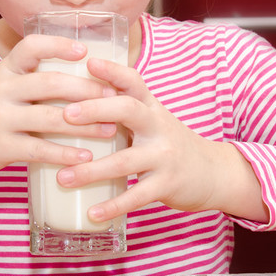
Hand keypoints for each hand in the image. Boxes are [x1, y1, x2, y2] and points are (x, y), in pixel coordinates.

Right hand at [0, 35, 117, 214]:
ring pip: (50, 117)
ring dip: (86, 123)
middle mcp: (1, 91)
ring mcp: (0, 119)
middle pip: (49, 83)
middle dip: (86, 89)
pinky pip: (39, 149)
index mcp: (3, 72)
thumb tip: (77, 81)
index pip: (30, 47)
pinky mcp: (0, 147)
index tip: (84, 51)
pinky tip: (85, 158)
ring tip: (111, 129)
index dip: (58, 45)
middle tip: (113, 95)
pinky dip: (65, 154)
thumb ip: (28, 84)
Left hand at [55, 57, 268, 223]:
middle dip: (96, 109)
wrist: (213, 173)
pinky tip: (92, 213)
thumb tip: (72, 98)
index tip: (89, 62)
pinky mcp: (167, 184)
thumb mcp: (151, 119)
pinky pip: (137, 195)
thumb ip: (121, 109)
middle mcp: (158, 125)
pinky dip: (113, 205)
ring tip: (62, 177)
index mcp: (150, 107)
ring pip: (124, 160)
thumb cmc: (168, 143)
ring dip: (91, 170)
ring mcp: (164, 155)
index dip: (112, 70)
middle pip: (128, 109)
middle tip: (66, 115)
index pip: (132, 81)